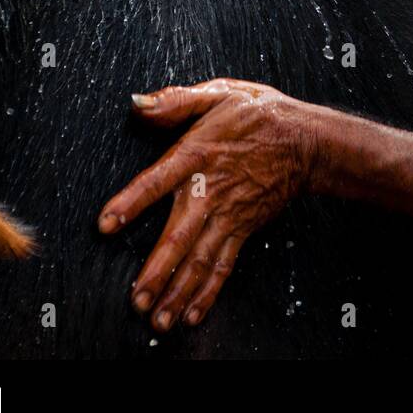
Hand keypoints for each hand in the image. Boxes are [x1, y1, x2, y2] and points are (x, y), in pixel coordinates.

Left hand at [98, 78, 323, 331]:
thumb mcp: (219, 93)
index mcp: (197, 154)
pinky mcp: (243, 229)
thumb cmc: (260, 115)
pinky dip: (208, 292)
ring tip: (158, 318)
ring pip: (200, 259)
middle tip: (136, 298)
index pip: (157, 181)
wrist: (306, 140)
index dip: (132, 202)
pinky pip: (223, 265)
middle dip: (157, 270)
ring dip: (178, 290)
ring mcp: (229, 215)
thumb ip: (176, 101)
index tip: (106, 225)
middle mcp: (211, 191)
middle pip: (180, 236)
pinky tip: (192, 314)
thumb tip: (138, 104)